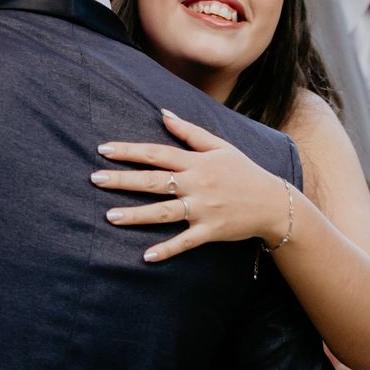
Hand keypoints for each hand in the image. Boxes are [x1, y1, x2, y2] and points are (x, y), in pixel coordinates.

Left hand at [94, 109, 288, 261]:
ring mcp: (203, 209)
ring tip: (109, 216)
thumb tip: (163, 113)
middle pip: (154, 181)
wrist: (274, 203)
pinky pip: (185, 241)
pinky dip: (167, 249)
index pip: (157, 153)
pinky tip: (145, 256)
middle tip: (95, 179)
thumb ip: (190, 132)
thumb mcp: (221, 147)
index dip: (129, 151)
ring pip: (164, 212)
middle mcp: (197, 184)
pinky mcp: (211, 231)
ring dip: (136, 215)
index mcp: (197, 162)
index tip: (103, 150)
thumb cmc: (244, 172)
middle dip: (123, 179)